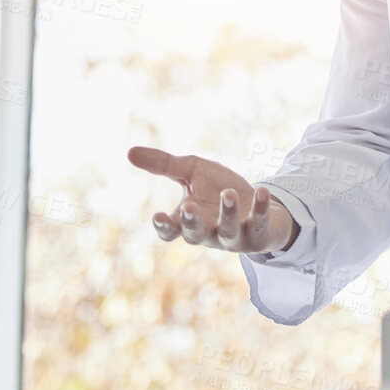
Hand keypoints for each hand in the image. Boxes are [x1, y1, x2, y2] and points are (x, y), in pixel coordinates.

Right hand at [131, 145, 298, 253]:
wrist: (256, 201)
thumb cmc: (217, 188)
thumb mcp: (191, 171)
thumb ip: (164, 164)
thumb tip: (129, 152)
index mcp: (189, 221)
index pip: (171, 231)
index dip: (164, 227)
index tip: (158, 216)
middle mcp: (209, 233)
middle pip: (196, 236)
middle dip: (192, 223)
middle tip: (190, 207)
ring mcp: (234, 237)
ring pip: (228, 232)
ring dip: (227, 214)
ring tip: (228, 193)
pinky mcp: (259, 234)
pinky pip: (259, 225)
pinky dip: (260, 208)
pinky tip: (261, 190)